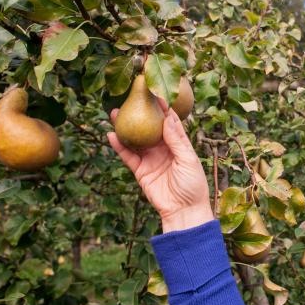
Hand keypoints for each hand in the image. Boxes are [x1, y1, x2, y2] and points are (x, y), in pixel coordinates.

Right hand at [106, 102, 212, 232]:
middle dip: (139, 114)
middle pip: (149, 128)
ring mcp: (151, 159)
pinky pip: (128, 156)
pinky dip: (119, 146)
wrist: (184, 211)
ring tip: (114, 113)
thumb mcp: (188, 160)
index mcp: (178, 144)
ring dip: (125, 127)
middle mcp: (164, 149)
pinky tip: (111, 135)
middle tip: (129, 99)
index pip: (170, 122)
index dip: (163, 108)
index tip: (155, 93)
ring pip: (135, 139)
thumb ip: (176, 140)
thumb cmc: (193, 185)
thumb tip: (168, 118)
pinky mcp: (141, 171)